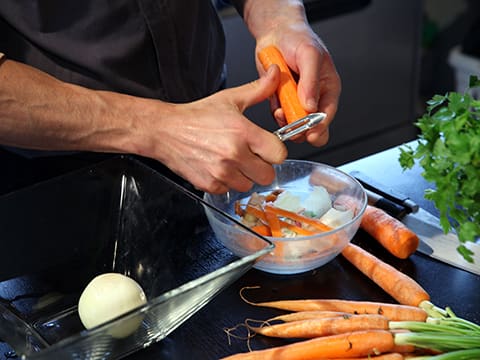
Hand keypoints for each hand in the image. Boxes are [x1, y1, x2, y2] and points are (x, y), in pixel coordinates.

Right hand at [135, 66, 287, 193]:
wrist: (166, 131)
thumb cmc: (197, 116)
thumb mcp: (230, 99)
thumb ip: (258, 89)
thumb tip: (276, 74)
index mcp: (243, 132)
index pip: (278, 154)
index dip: (274, 151)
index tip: (267, 148)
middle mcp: (234, 154)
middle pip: (267, 175)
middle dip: (261, 166)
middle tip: (250, 156)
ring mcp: (221, 172)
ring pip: (248, 185)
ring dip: (243, 176)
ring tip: (231, 161)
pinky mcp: (210, 184)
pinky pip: (229, 190)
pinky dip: (226, 182)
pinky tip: (218, 167)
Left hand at [246, 1, 340, 146]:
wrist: (275, 33)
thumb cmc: (298, 38)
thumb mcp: (309, 55)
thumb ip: (310, 81)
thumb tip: (310, 105)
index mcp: (328, 87)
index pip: (327, 114)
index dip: (320, 127)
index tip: (311, 134)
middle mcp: (313, 96)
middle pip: (312, 125)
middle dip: (302, 129)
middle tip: (293, 128)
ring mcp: (296, 100)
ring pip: (294, 123)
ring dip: (286, 121)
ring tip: (280, 111)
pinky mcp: (281, 100)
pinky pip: (279, 116)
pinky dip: (276, 114)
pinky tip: (275, 104)